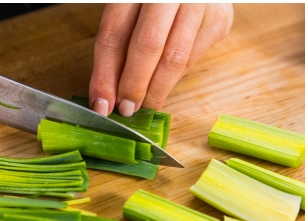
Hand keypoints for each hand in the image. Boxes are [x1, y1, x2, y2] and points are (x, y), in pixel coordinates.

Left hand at [89, 4, 232, 116]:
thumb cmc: (148, 1)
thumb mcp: (124, 11)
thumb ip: (114, 47)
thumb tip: (105, 98)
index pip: (114, 36)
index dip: (105, 75)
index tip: (101, 104)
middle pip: (147, 45)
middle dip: (134, 84)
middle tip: (125, 109)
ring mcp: (199, 4)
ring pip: (175, 57)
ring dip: (156, 89)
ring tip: (142, 106)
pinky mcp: (220, 19)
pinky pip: (193, 58)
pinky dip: (174, 78)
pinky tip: (161, 84)